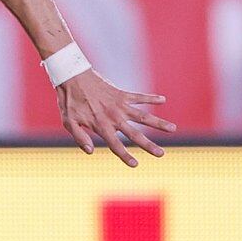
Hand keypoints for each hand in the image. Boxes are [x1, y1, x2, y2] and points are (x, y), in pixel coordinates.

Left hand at [57, 72, 173, 166]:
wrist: (73, 76)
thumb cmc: (69, 101)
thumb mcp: (68, 121)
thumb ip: (79, 137)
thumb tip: (91, 151)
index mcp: (101, 125)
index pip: (116, 145)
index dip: (125, 156)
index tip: (136, 165)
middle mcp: (114, 117)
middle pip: (135, 134)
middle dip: (149, 145)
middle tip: (161, 154)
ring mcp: (120, 105)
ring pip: (143, 116)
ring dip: (159, 123)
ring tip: (173, 129)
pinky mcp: (121, 94)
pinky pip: (139, 96)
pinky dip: (151, 98)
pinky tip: (163, 100)